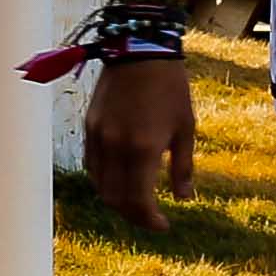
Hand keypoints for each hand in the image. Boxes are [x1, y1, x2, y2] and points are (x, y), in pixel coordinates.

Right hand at [80, 55, 190, 233]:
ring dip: (117, 201)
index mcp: (143, 149)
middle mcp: (116, 147)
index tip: (163, 226)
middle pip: (116, 200)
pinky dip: (104, 181)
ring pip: (100, 185)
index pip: (138, 201)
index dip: (150, 220)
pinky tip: (120, 180)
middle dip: (133, 216)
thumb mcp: (186, 128)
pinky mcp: (90, 127)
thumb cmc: (171, 87)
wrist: (141, 49)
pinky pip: (92, 165)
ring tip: (136, 202)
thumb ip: (183, 167)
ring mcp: (99, 137)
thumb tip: (183, 199)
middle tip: (151, 218)